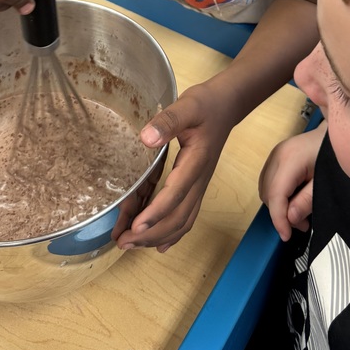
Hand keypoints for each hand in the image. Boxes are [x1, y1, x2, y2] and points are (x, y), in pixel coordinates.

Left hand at [114, 78, 234, 252]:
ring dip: (158, 237)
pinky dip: (172, 233)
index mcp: (196, 161)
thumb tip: (146, 138)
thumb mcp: (187, 105)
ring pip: (183, 221)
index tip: (135, 227)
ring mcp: (200, 185)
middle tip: (123, 243)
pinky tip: (158, 244)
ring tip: (131, 245)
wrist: (226, 105)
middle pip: (178, 216)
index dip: (156, 212)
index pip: (176, 193)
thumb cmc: (206, 104)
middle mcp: (200, 179)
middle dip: (151, 234)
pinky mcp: (197, 185)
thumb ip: (168, 121)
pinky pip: (187, 216)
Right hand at [259, 123, 325, 240]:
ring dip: (278, 205)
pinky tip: (294, 200)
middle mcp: (277, 155)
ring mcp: (275, 154)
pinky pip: (268, 181)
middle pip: (268, 193)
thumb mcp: (324, 181)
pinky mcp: (276, 156)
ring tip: (299, 214)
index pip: (276, 194)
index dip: (278, 219)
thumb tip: (290, 219)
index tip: (286, 237)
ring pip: (265, 189)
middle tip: (302, 224)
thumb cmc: (333, 154)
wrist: (336, 130)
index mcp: (289, 160)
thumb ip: (307, 200)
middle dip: (281, 213)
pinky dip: (277, 195)